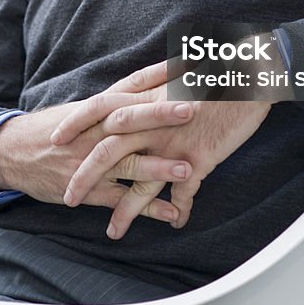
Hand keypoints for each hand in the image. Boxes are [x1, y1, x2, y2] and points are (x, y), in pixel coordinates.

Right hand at [0, 92, 193, 227]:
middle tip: (192, 108)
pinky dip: (147, 207)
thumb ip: (115, 101)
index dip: (160, 73)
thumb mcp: (82, 108)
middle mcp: (96, 130)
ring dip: (158, 167)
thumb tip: (150, 85)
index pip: (134, 84)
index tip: (189, 63)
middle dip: (161, 114)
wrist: (13, 152)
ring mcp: (91, 160)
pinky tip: (172, 212)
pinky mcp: (88, 189)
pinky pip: (120, 198)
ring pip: (128, 161)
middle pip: (130, 119)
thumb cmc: (54, 128)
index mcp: (99, 107)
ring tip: (188, 169)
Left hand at [51, 60, 271, 238]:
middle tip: (68, 198)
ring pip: (141, 182)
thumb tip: (129, 91)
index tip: (55, 139)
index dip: (75, 123)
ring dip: (124, 210)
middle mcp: (153, 121)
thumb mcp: (175, 74)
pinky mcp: (199, 159)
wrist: (248, 77)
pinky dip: (178, 210)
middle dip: (85, 176)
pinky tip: (175, 223)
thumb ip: (149, 87)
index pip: (98, 108)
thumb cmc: (212, 73)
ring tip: (112, 232)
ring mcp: (174, 143)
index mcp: (145, 97)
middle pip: (108, 151)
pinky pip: (183, 193)